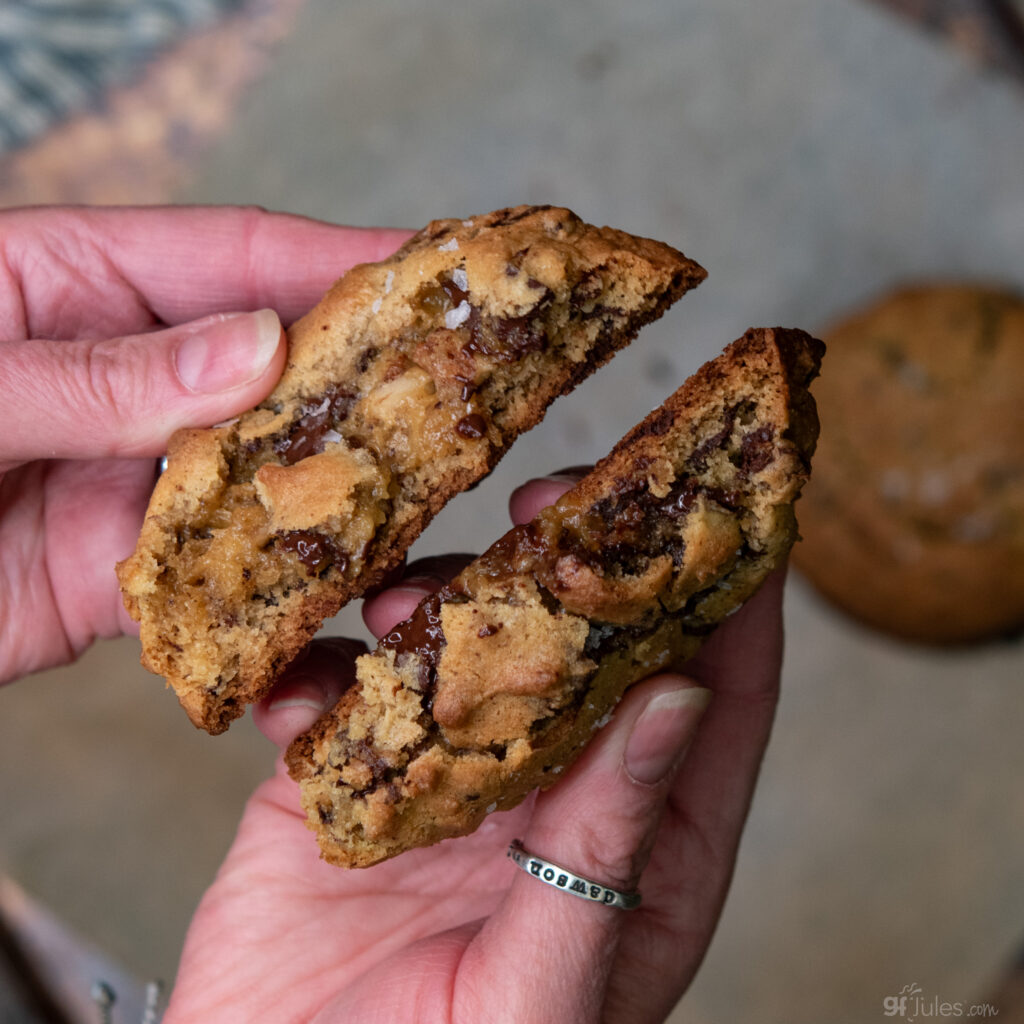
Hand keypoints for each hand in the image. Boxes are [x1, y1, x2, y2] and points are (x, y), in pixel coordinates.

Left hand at [0, 206, 409, 683]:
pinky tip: (338, 591)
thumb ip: (97, 372)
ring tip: (427, 500)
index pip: (240, 259)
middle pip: (275, 373)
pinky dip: (281, 589)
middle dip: (367, 384)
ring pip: (266, 480)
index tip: (436, 276)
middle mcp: (129, 380)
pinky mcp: (128, 578)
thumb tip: (255, 350)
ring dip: (338, 494)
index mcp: (82, 288)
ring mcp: (135, 480)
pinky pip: (225, 579)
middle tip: (463, 397)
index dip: (343, 262)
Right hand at [166, 474, 784, 1023]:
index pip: (714, 698)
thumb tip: (683, 695)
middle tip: (539, 502)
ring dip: (432, 606)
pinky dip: (317, 674)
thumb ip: (612, 846)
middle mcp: (550, 793)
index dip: (728, 596)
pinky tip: (299, 693)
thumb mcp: (542, 987)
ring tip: (394, 609)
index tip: (714, 501)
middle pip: (586, 644)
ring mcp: (446, 780)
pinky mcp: (346, 783)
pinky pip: (339, 694)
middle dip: (568, 564)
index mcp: (638, 846)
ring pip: (462, 647)